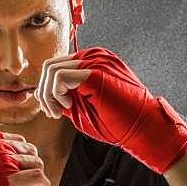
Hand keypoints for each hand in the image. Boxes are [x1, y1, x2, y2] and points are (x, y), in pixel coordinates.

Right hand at [0, 131, 50, 185]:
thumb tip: (15, 159)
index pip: (19, 142)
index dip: (24, 158)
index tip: (21, 173)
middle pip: (30, 152)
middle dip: (32, 169)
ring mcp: (4, 162)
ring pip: (37, 164)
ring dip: (38, 181)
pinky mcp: (11, 180)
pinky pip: (39, 178)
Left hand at [35, 46, 186, 174]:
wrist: (144, 129)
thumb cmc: (118, 122)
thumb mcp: (84, 107)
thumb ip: (66, 96)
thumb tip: (42, 93)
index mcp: (93, 62)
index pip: (57, 66)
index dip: (47, 90)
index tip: (55, 111)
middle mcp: (94, 56)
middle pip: (50, 65)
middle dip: (44, 93)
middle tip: (54, 113)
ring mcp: (96, 61)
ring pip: (51, 69)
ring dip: (49, 95)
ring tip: (61, 112)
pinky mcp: (95, 72)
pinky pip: (60, 76)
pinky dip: (56, 94)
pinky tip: (69, 106)